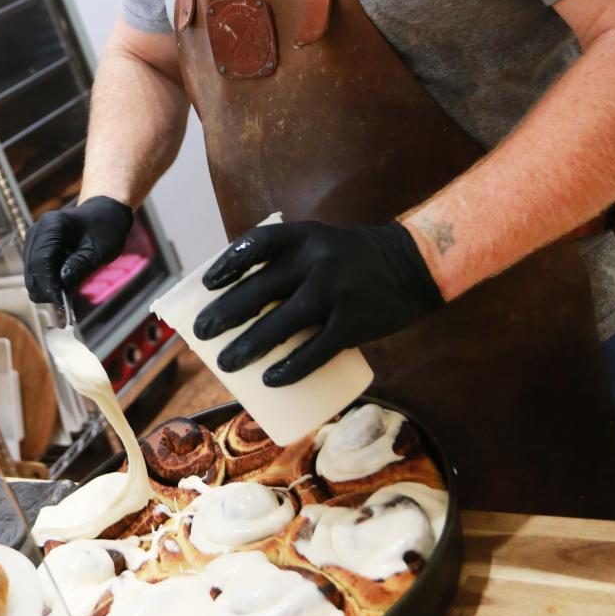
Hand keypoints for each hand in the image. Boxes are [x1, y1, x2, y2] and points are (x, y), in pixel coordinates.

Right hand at [24, 196, 133, 304]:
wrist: (103, 216)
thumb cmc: (104, 230)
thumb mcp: (98, 250)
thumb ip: (80, 266)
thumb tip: (63, 286)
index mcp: (51, 225)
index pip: (42, 261)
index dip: (49, 285)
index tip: (62, 304)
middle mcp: (36, 232)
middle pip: (32, 271)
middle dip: (48, 289)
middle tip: (68, 302)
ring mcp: (32, 241)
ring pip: (31, 276)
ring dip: (47, 288)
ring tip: (69, 290)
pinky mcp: (34, 251)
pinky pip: (35, 274)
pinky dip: (48, 283)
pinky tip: (65, 282)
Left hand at [192, 220, 442, 386]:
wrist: (412, 266)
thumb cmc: (352, 261)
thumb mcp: (321, 244)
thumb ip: (288, 262)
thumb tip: (238, 303)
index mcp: (305, 235)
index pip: (258, 243)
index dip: (228, 263)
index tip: (207, 285)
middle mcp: (318, 258)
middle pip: (260, 288)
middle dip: (225, 314)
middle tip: (202, 335)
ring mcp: (336, 290)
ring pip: (281, 323)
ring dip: (248, 346)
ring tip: (226, 363)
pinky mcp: (354, 321)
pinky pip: (315, 349)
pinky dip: (290, 367)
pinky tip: (269, 380)